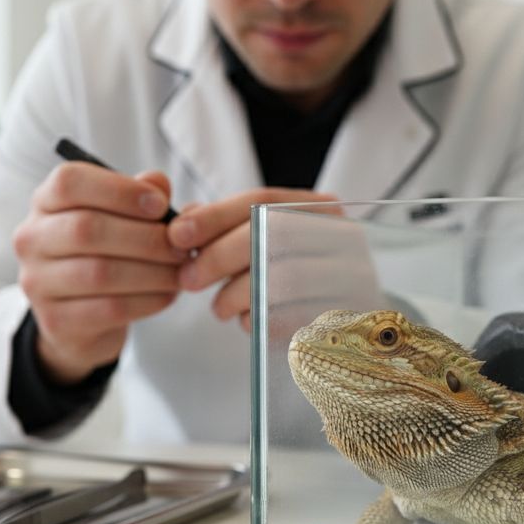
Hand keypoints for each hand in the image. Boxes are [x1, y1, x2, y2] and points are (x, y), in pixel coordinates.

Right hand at [12, 163, 185, 383]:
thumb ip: (140, 194)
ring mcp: (37, 282)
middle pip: (87, 228)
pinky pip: (109, 308)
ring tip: (181, 270)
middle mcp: (31, 239)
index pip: (70, 182)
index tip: (160, 204)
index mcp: (45, 202)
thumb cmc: (106, 253)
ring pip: (100, 273)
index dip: (119, 190)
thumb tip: (159, 183)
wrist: (81, 319)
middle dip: (145, 237)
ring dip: (152, 271)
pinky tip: (168, 294)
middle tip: (182, 245)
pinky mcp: (56, 320)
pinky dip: (148, 300)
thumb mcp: (120, 217)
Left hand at [166, 188, 339, 330]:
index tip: (177, 235)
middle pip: (269, 235)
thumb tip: (180, 226)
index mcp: (317, 206)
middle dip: (218, 257)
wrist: (344, 322)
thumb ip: (221, 224)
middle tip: (187, 279)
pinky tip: (247, 320)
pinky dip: (257, 320)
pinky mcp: (342, 314)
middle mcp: (339, 233)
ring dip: (234, 295)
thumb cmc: (287, 268)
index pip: (260, 201)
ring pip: (278, 278)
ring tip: (218, 308)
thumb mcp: (259, 237)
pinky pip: (290, 316)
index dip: (214, 216)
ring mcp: (346, 273)